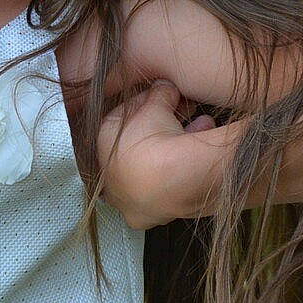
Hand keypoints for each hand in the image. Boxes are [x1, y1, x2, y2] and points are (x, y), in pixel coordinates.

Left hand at [96, 80, 219, 228]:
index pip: (121, 117)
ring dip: (178, 143)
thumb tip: (164, 86)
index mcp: (99, 146)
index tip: (164, 95)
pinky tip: (203, 149)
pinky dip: (185, 166)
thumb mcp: (157, 104)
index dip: (145, 102)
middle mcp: (109, 176)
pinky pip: (168, 184)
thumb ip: (159, 92)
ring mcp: (129, 200)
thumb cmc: (154, 139)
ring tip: (201, 125)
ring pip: (154, 167)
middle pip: (138, 144)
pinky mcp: (151, 216)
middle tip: (184, 110)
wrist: (174, 182)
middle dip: (164, 124)